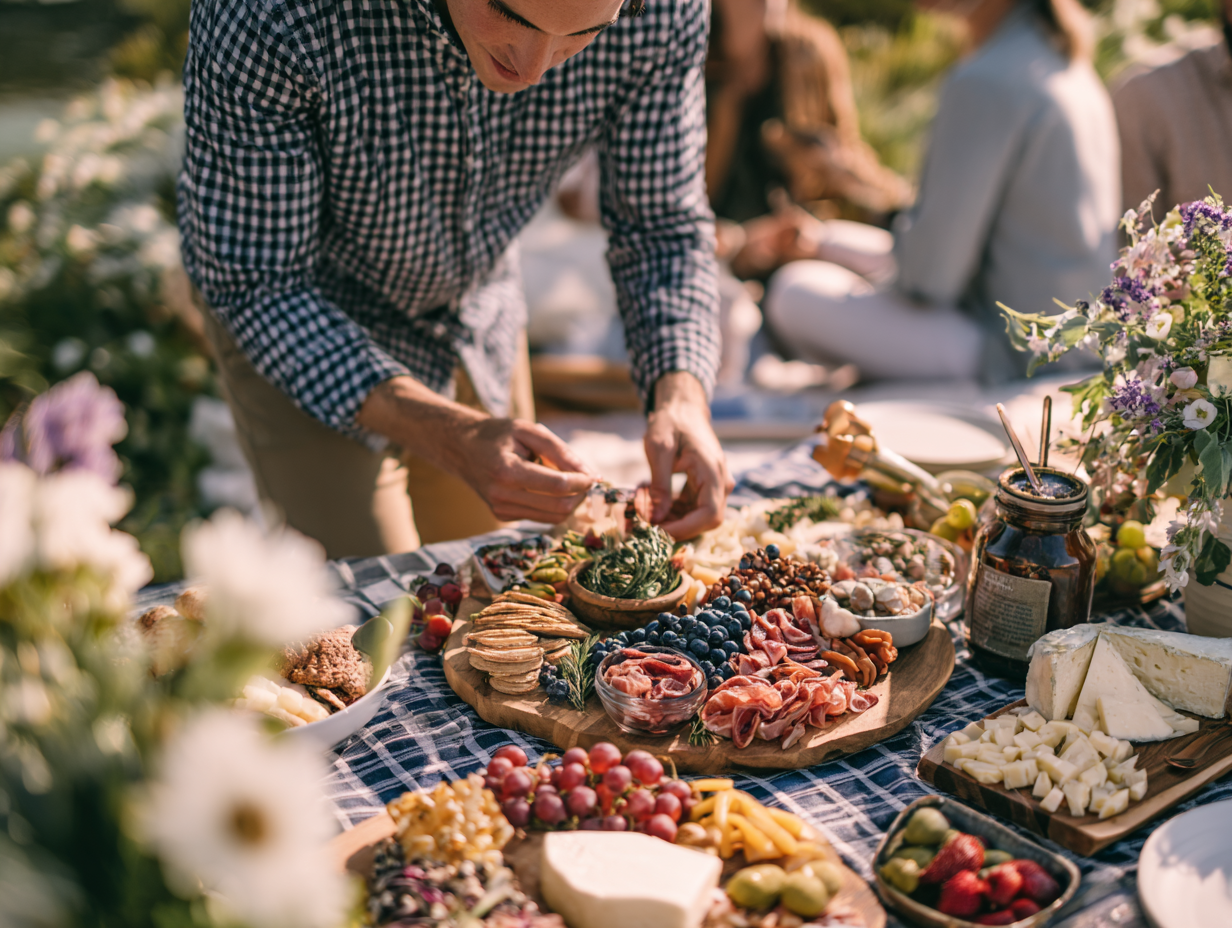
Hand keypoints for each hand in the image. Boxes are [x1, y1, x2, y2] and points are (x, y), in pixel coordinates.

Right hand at [358, 376, 594, 522]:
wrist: (462, 448)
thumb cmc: (499, 434)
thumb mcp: (530, 431)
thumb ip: (561, 452)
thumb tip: (592, 475)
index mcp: (507, 472)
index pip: (557, 486)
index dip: (582, 482)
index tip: (593, 475)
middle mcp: (502, 496)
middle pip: (559, 507)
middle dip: (580, 495)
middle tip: (584, 478)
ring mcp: (501, 510)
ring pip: (554, 517)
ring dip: (569, 501)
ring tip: (566, 479)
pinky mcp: (504, 516)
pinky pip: (542, 516)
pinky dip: (553, 504)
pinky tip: (545, 486)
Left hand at [643, 372, 732, 538]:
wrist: (682, 408)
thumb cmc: (670, 422)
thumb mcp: (658, 449)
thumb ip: (659, 485)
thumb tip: (655, 519)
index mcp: (712, 471)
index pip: (709, 514)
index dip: (685, 529)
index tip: (657, 533)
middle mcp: (720, 481)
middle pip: (705, 520)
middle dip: (675, 526)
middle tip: (645, 524)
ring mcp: (715, 484)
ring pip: (697, 516)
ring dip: (671, 519)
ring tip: (643, 509)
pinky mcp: (706, 486)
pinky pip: (692, 507)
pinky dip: (672, 510)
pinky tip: (652, 502)